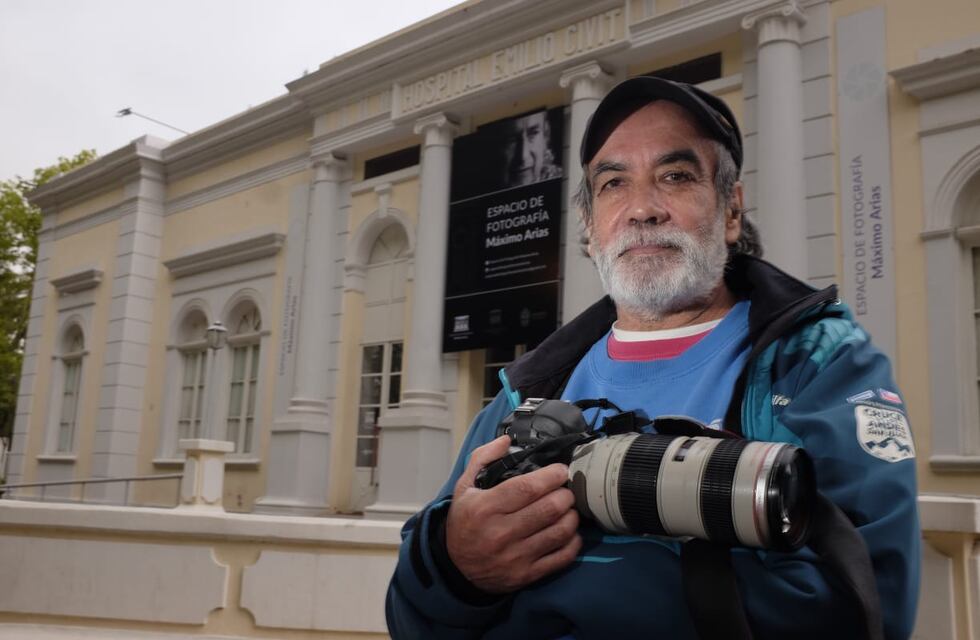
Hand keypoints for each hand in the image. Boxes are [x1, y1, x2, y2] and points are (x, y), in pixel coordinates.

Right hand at [446, 435, 581, 593]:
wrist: (455, 567)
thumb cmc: (464, 522)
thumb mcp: (464, 487)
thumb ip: (482, 458)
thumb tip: (506, 440)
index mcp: (485, 507)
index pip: (527, 488)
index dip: (551, 476)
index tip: (561, 470)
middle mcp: (500, 533)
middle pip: (548, 508)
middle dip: (565, 494)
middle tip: (566, 489)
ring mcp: (515, 556)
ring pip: (559, 532)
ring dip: (571, 516)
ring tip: (568, 508)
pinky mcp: (526, 575)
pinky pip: (561, 557)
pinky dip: (573, 542)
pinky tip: (569, 532)